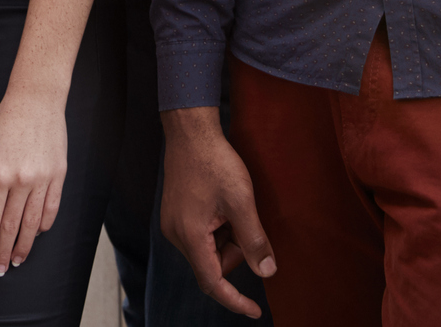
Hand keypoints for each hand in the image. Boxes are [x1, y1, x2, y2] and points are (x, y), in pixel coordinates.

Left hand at [0, 86, 66, 275]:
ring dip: (25, 245)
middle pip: (12, 227)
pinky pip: (52, 208)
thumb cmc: (6, 121)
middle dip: (4, 251)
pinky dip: (44, 225)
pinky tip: (37, 235)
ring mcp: (43, 179)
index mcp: (0, 174)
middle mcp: (22, 181)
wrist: (37, 99)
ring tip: (18, 260)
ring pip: (33, 223)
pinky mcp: (59, 175)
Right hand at [159, 107, 275, 317]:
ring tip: (234, 206)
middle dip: (236, 253)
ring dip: (228, 239)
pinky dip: (219, 229)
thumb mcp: (242, 202)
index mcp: (190, 236)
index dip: (235, 300)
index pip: (212, 283)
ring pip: (208, 249)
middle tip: (248, 224)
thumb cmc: (215, 162)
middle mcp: (176, 235)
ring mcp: (173, 224)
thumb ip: (254, 240)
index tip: (254, 310)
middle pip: (212, 265)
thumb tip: (267, 272)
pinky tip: (224, 204)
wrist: (191, 131)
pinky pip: (201, 236)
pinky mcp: (176, 214)